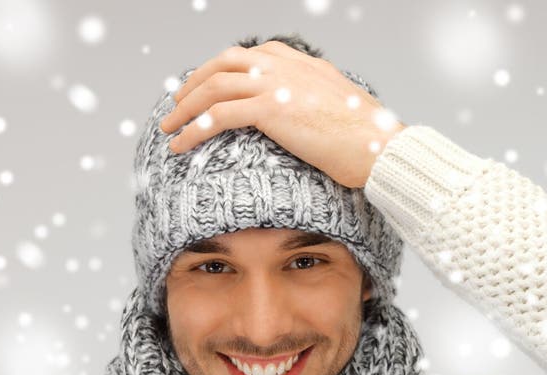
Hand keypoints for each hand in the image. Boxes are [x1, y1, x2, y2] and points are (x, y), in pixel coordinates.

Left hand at [158, 39, 406, 188]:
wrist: (377, 144)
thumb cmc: (365, 135)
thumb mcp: (335, 104)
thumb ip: (312, 97)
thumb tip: (305, 111)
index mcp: (294, 61)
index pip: (244, 57)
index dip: (216, 73)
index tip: (202, 90)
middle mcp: (280, 65)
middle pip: (220, 66)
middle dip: (192, 85)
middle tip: (176, 107)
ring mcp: (273, 84)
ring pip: (213, 88)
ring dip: (185, 109)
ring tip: (169, 130)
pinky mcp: (269, 110)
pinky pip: (218, 116)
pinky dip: (194, 129)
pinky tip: (181, 146)